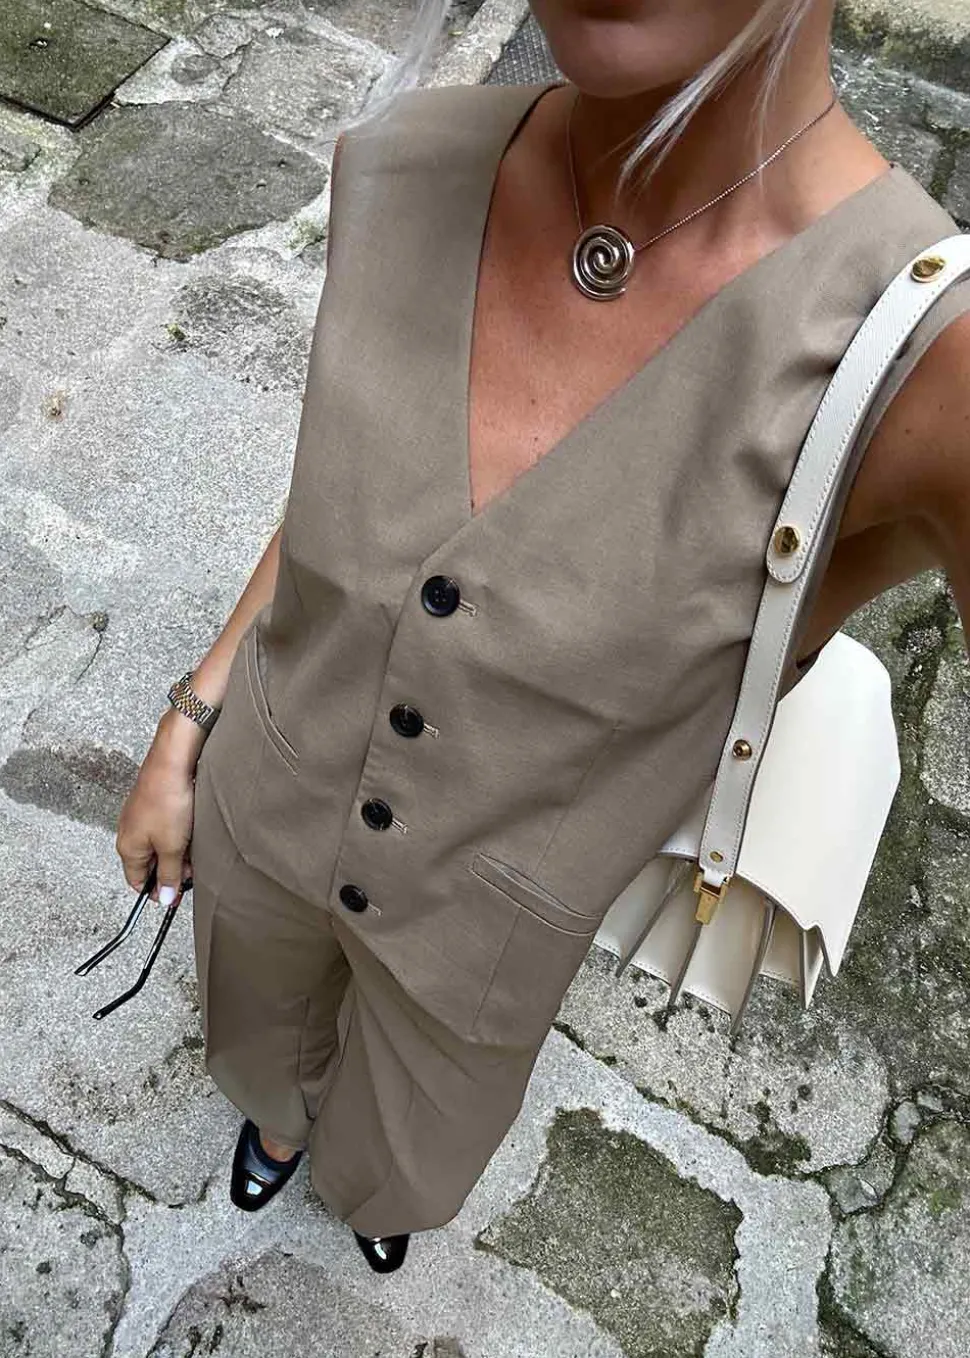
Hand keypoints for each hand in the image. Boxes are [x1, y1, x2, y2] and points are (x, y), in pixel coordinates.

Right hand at [115, 712, 200, 903]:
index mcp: (127, 848)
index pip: (137, 882)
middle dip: (172, 871)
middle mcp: (129, 833)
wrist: (173, 760)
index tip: (177, 895)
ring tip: (193, 846)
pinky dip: (179, 834)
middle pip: (150, 865)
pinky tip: (192, 830)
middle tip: (191, 870)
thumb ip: (169, 874)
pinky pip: (166, 829)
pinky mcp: (155, 805)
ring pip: (160, 846)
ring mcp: (141, 818)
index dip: (157, 892)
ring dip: (178, 852)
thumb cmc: (168, 800)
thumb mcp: (172, 846)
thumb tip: (164, 898)